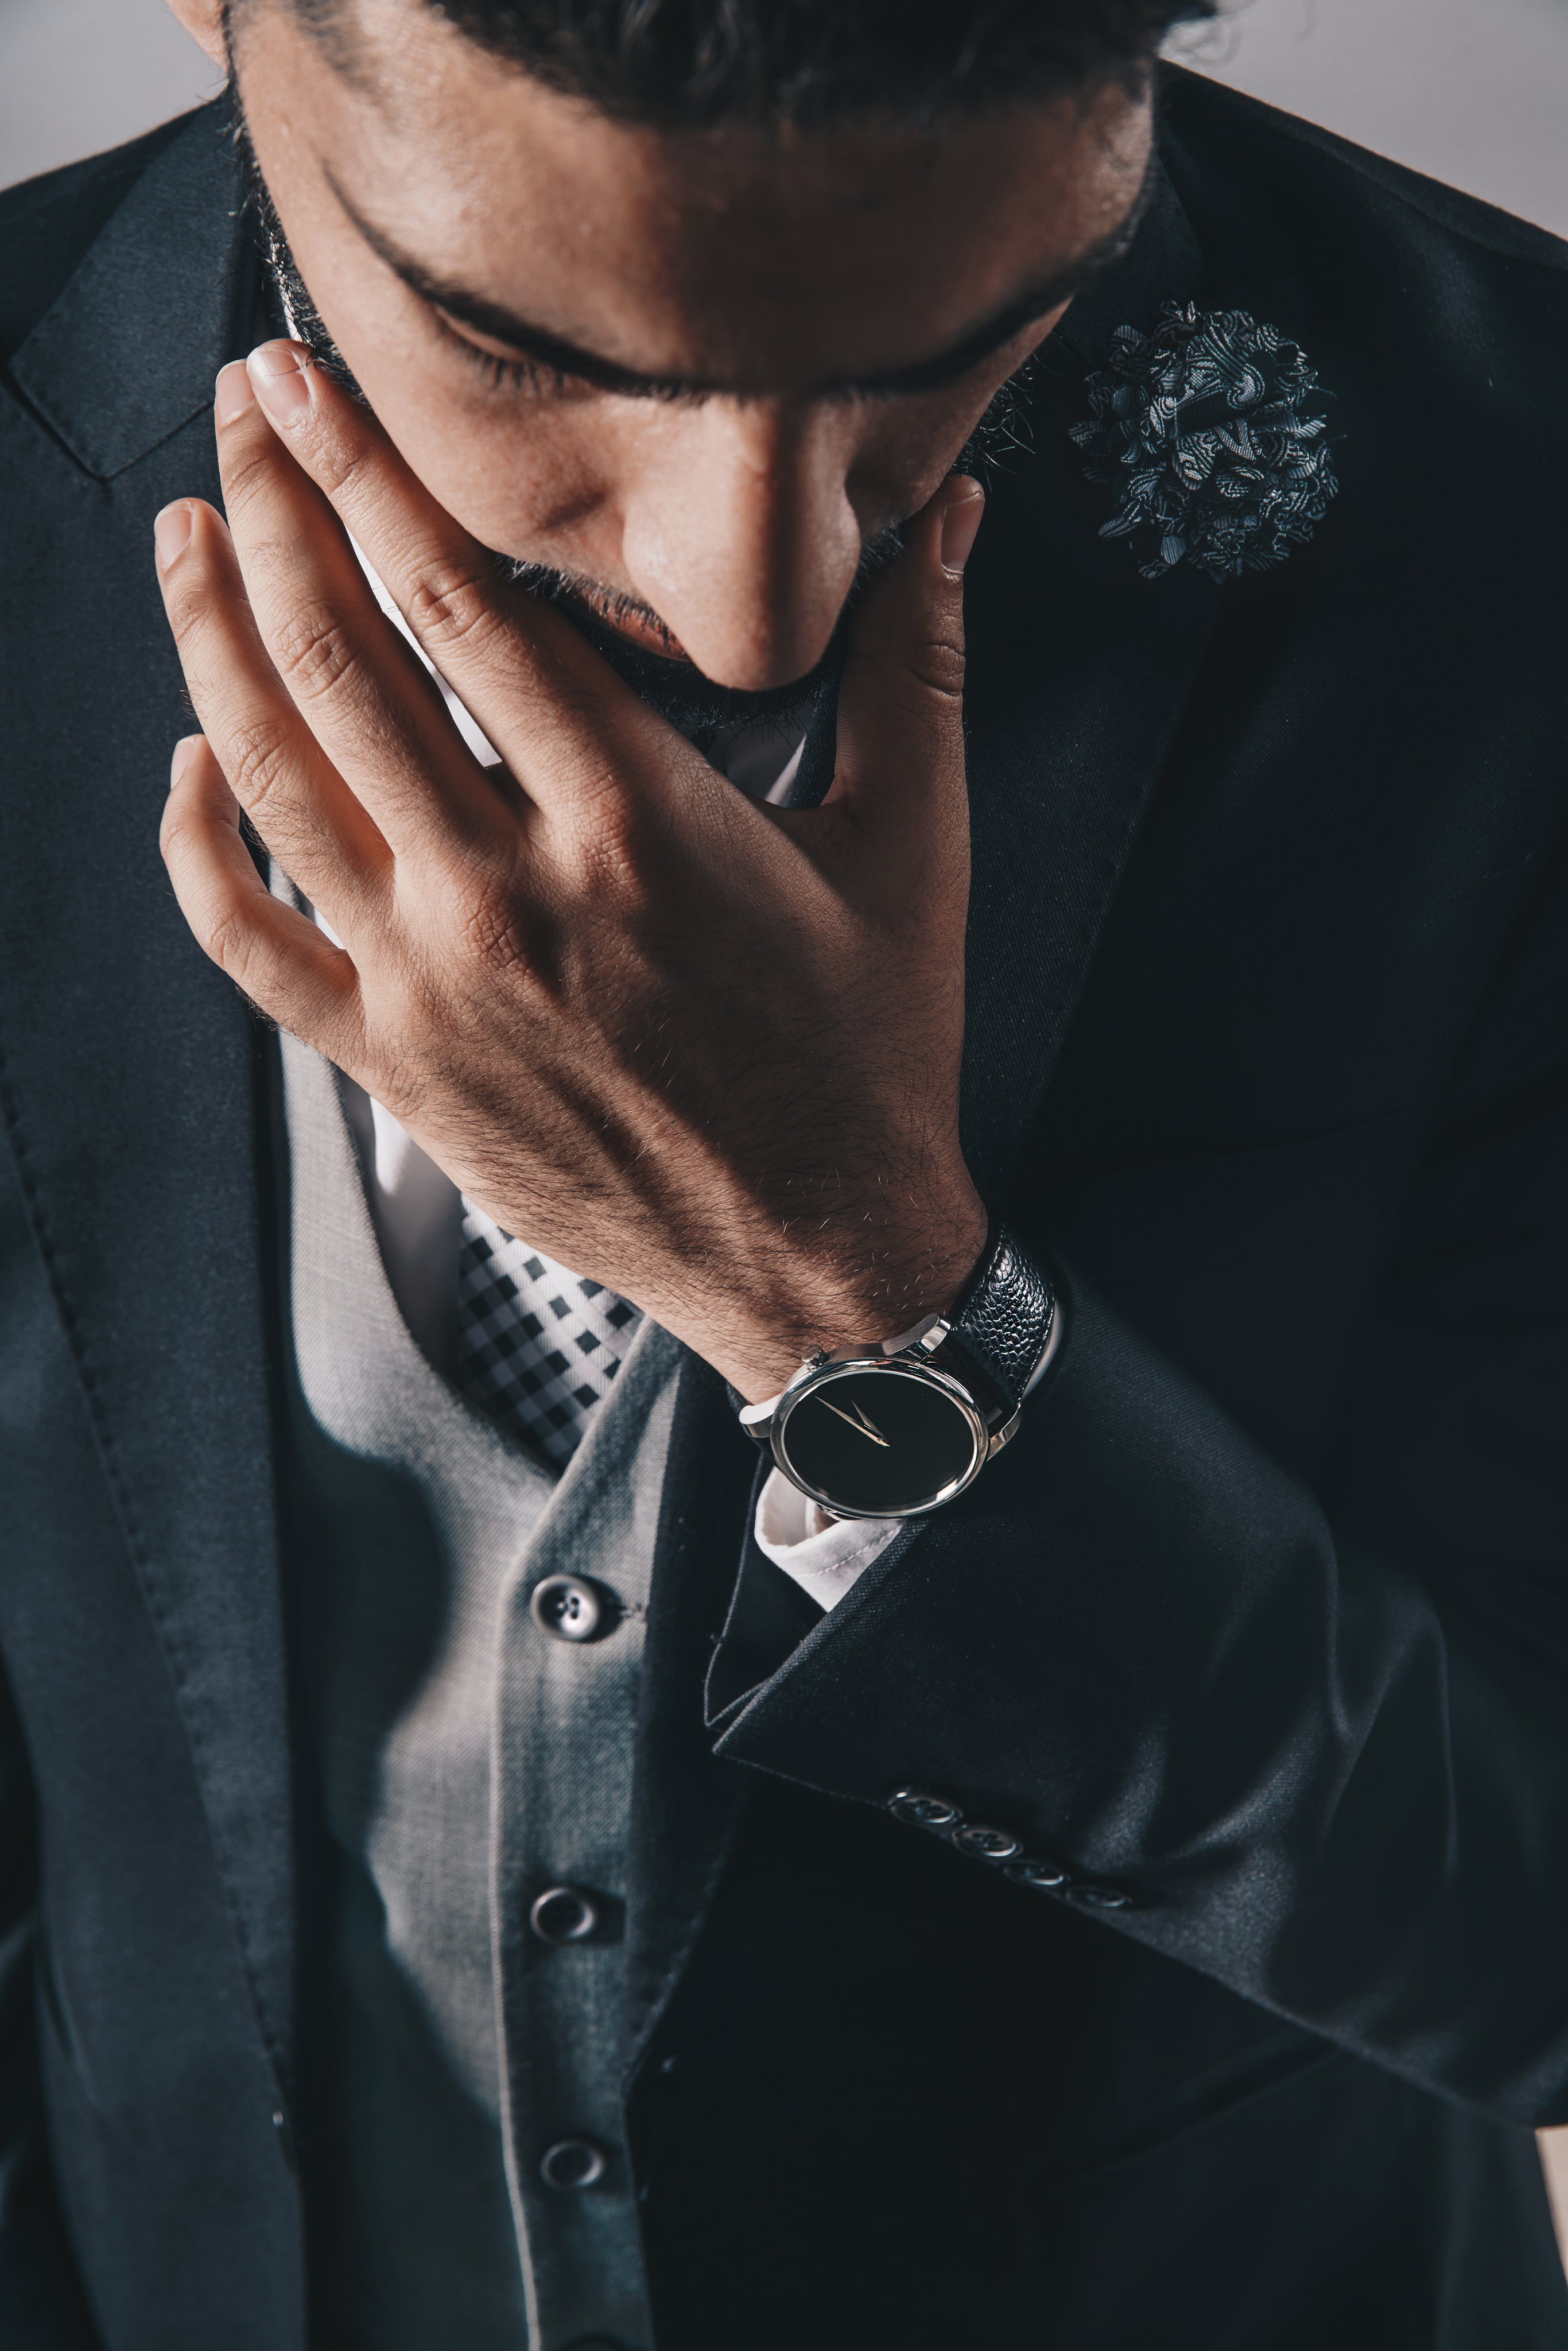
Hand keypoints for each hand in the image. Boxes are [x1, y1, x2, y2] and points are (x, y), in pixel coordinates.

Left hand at [154, 341, 987, 1399]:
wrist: (821, 1254)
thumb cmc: (866, 1058)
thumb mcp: (910, 851)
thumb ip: (911, 668)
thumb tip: (951, 518)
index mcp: (641, 823)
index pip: (460, 602)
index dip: (367, 471)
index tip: (308, 383)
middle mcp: (516, 897)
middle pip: (342, 663)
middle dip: (272, 511)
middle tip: (238, 412)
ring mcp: (438, 989)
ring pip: (276, 782)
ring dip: (211, 641)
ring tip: (189, 537)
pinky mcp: (398, 1069)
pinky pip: (252, 945)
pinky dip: (202, 848)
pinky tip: (194, 766)